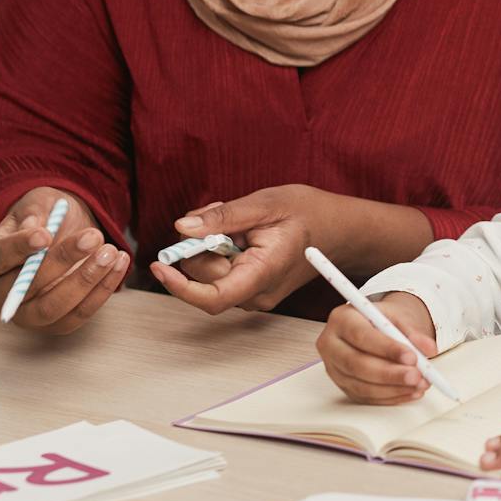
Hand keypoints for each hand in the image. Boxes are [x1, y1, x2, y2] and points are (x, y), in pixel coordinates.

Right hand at [0, 188, 126, 333]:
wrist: (64, 233)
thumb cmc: (45, 218)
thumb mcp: (38, 203)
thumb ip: (35, 212)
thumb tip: (35, 227)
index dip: (19, 247)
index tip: (45, 234)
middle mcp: (0, 294)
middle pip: (25, 288)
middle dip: (62, 262)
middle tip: (93, 237)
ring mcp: (26, 314)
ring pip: (53, 307)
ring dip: (86, 280)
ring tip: (111, 251)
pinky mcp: (55, 324)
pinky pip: (80, 313)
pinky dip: (103, 290)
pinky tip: (120, 263)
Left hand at [149, 185, 332, 313]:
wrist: (340, 229)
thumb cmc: (310, 214)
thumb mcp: (265, 204)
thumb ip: (223, 217)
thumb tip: (183, 228)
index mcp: (263, 273)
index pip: (213, 297)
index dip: (180, 286)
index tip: (160, 266)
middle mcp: (258, 293)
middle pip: (205, 279)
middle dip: (198, 246)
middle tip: (215, 213)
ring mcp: (255, 293)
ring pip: (211, 275)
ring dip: (209, 246)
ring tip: (233, 220)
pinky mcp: (252, 288)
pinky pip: (221, 273)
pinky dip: (218, 250)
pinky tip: (236, 232)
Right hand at [318, 292, 440, 403]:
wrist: (370, 326)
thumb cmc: (380, 320)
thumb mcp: (396, 317)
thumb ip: (412, 332)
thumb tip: (429, 349)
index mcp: (341, 319)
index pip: (361, 336)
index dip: (387, 349)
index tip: (412, 356)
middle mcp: (331, 344)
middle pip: (357, 364)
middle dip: (390, 373)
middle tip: (417, 376)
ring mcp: (333, 368)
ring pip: (361, 385)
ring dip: (393, 388)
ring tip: (418, 384)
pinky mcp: (342, 385)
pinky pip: (365, 397)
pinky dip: (390, 397)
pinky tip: (409, 392)